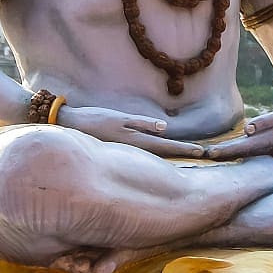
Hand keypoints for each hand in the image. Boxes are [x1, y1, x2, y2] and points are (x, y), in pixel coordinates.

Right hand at [56, 105, 203, 157]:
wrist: (69, 127)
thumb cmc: (94, 120)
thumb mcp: (119, 118)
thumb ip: (141, 123)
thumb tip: (164, 127)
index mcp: (135, 141)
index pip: (166, 145)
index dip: (184, 148)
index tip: (201, 151)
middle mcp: (134, 149)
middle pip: (164, 152)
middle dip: (183, 153)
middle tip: (203, 154)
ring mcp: (128, 151)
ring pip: (155, 154)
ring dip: (172, 154)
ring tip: (190, 155)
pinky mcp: (121, 149)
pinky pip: (144, 153)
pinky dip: (157, 154)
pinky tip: (165, 155)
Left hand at [203, 103, 272, 160]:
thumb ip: (266, 121)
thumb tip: (248, 128)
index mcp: (267, 142)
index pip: (240, 148)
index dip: (224, 151)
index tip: (208, 153)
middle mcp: (264, 149)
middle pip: (237, 154)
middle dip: (219, 156)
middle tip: (200, 157)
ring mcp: (265, 149)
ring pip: (241, 154)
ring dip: (225, 155)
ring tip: (207, 157)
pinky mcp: (266, 146)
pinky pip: (247, 151)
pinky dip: (234, 152)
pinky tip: (225, 153)